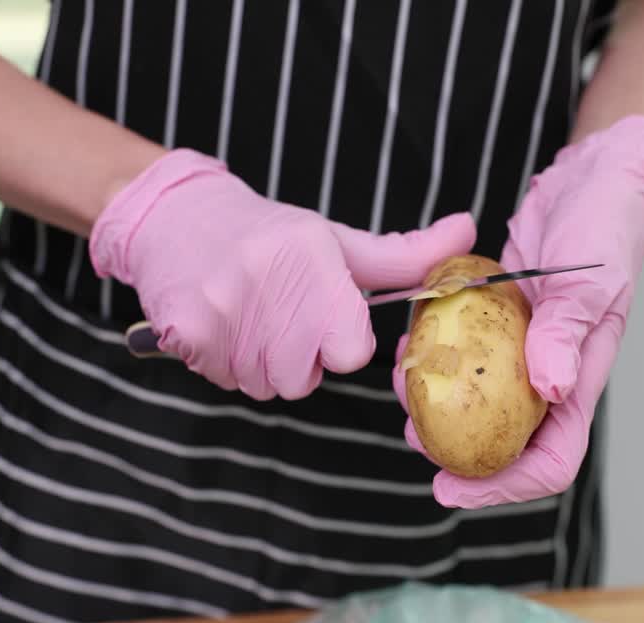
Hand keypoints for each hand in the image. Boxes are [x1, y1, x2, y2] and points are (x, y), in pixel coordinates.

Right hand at [91, 149, 476, 400]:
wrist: (174, 216)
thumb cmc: (268, 234)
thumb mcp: (336, 239)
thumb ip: (404, 254)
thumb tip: (469, 232)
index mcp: (313, 257)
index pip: (351, 352)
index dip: (341, 343)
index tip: (324, 318)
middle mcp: (268, 281)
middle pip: (304, 379)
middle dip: (299, 358)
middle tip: (281, 316)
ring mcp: (223, 308)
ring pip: (264, 385)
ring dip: (261, 362)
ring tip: (250, 316)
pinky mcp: (186, 330)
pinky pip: (225, 379)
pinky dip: (224, 361)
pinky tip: (221, 321)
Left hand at [394, 116, 643, 507]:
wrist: (596, 180)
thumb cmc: (606, 224)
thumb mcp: (588, 277)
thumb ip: (566, 331)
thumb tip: (550, 389)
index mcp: (580, 377)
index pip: (553, 459)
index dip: (505, 486)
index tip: (451, 487)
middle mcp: (551, 375)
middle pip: (510, 445)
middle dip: (462, 457)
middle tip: (414, 442)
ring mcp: (524, 351)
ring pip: (482, 405)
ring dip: (442, 412)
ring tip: (405, 399)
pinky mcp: (500, 325)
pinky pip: (466, 360)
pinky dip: (438, 364)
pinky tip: (411, 353)